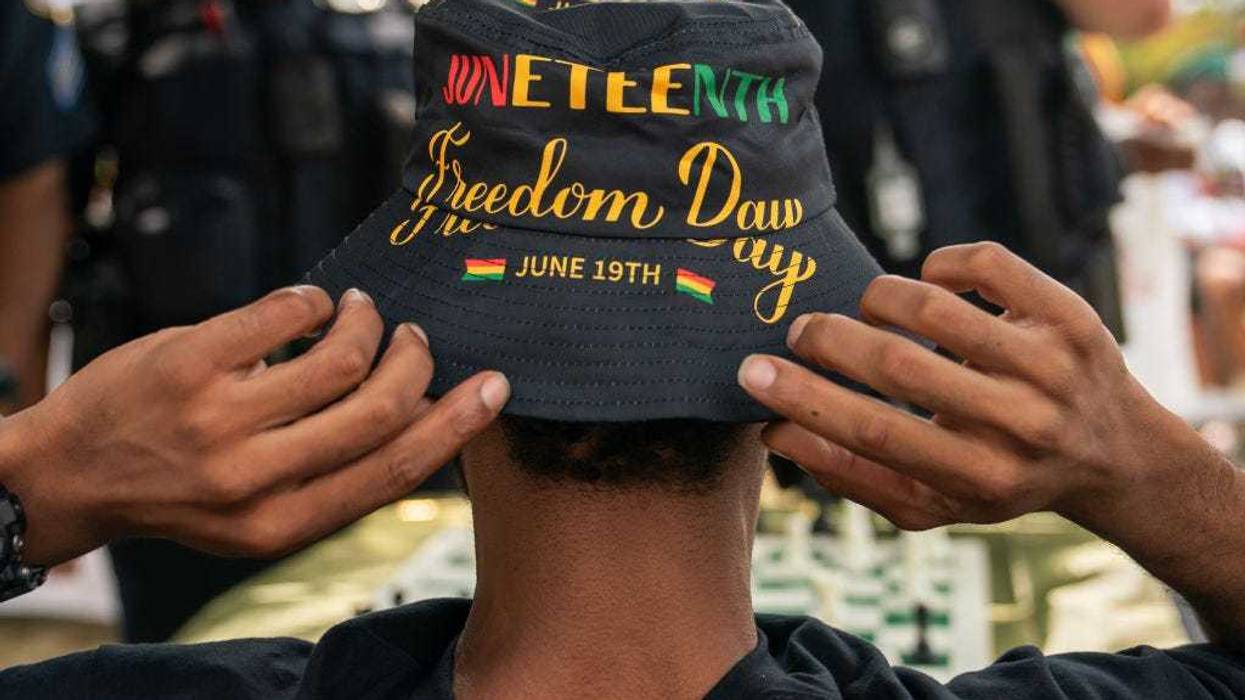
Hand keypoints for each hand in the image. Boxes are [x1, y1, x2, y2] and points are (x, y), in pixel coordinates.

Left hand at [0, 286, 509, 566]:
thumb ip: (333, 472)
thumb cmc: (180, 488)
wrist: (69, 472)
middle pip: (379, 410)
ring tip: (360, 312)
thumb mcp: (260, 512)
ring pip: (339, 357)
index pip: (393, 470)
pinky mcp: (188, 363)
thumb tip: (421, 411)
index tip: (494, 387)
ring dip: (367, 323)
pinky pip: (284, 314)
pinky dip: (313, 301)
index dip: (455, 424)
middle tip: (415, 337)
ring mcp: (217, 419)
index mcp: (282, 523)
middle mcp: (253, 479)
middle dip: (416, 361)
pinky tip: (309, 303)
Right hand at [737, 242, 1215, 532]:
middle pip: (899, 366)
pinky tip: (929, 280)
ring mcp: (1051, 365)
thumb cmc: (995, 477)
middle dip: (828, 341)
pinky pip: (990, 265)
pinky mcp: (1069, 315)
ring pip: (938, 308)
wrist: (1114, 455)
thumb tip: (774, 431)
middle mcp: (1022, 423)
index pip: (875, 433)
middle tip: (797, 330)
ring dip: (878, 298)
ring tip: (865, 307)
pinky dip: (943, 263)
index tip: (754, 374)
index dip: (804, 401)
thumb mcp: (930, 503)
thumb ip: (852, 476)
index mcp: (979, 478)